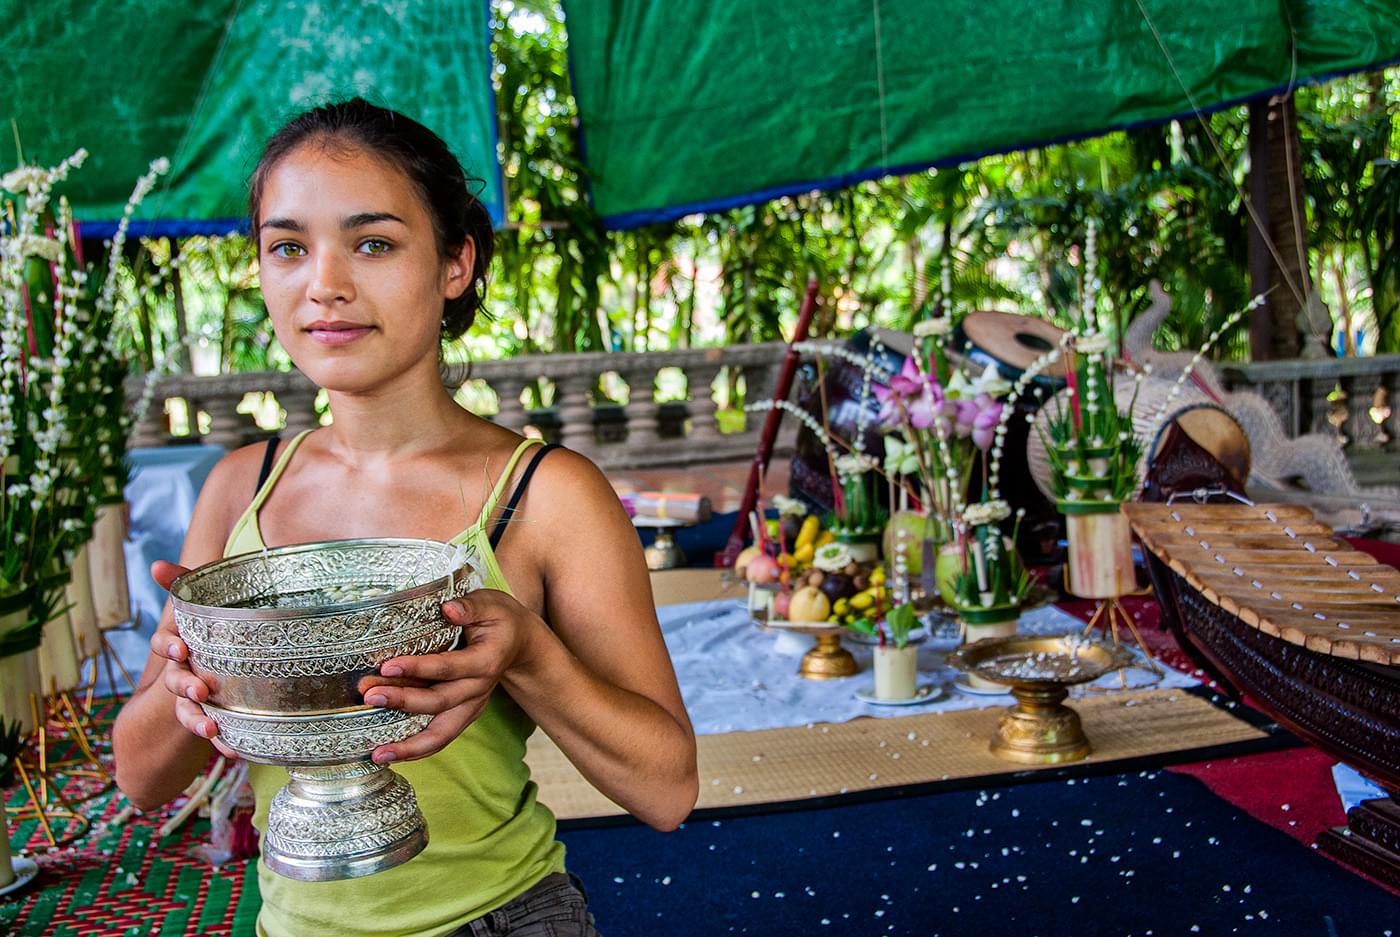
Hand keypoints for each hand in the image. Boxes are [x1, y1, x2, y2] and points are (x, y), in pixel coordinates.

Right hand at [149, 560, 237, 758]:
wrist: (222, 675)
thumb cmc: (213, 630)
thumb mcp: (206, 607)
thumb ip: (184, 584)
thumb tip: (154, 564)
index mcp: (181, 644)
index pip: (165, 643)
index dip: (168, 646)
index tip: (181, 649)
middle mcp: (183, 671)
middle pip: (175, 679)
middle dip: (185, 685)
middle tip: (200, 689)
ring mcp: (196, 697)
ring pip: (189, 710)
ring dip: (197, 719)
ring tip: (212, 728)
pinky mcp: (215, 716)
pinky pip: (215, 731)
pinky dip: (223, 742)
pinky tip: (235, 750)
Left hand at [360, 589, 539, 763]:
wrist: (519, 642)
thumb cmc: (499, 619)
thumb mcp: (490, 603)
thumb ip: (470, 606)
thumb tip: (448, 609)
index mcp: (486, 661)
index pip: (448, 667)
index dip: (418, 668)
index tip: (387, 666)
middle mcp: (479, 688)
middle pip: (439, 702)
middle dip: (403, 702)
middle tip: (370, 697)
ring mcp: (472, 705)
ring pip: (441, 733)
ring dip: (409, 744)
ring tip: (378, 753)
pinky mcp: (463, 714)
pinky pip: (440, 737)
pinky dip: (416, 749)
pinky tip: (390, 754)